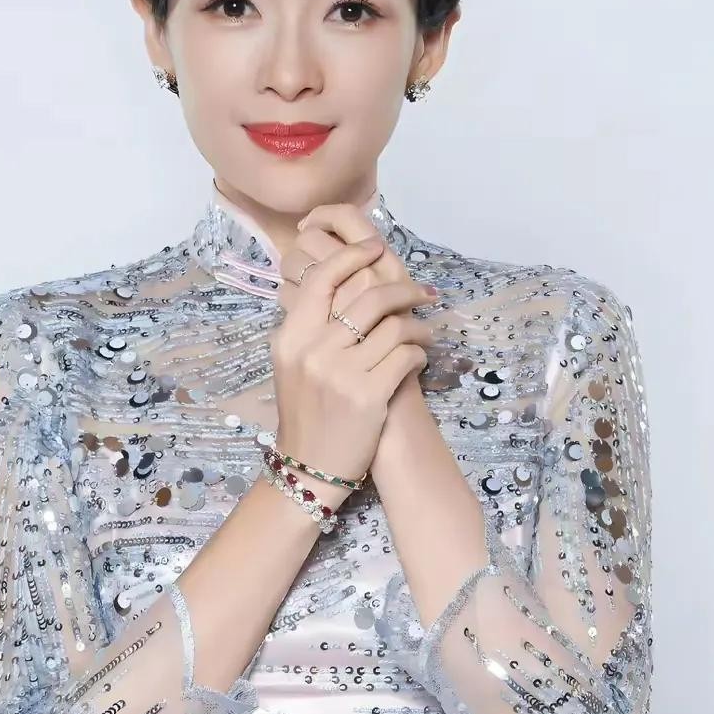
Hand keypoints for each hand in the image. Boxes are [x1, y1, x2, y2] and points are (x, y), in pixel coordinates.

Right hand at [292, 202, 436, 437]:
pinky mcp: (369, 396)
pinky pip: (407, 356)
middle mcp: (313, 351)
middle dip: (403, 289)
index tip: (376, 247)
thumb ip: (309, 324)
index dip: (353, 255)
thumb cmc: (306, 410)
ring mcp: (341, 374)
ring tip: (422, 331)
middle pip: (367, 295)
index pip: (322, 277)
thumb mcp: (292, 363)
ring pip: (394, 325)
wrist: (309, 466)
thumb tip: (337, 275)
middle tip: (421, 292)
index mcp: (290, 337)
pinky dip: (418, 353)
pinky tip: (417, 359)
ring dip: (417, 325)